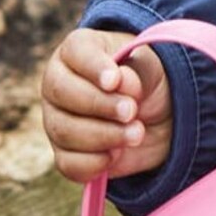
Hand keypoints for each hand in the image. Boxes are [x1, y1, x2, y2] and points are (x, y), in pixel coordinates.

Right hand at [41, 27, 172, 184]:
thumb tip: (118, 83)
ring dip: (105, 136)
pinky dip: (96, 163)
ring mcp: (57, 120)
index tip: (115, 81)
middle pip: (61, 93)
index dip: (94, 67)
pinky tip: (117, 153)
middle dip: (101, 105)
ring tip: (137, 133)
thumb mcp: (151, 68)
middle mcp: (58, 83)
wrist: (159, 119)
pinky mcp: (65, 153)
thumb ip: (135, 71)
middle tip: (132, 111)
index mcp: (77, 51)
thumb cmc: (148, 82)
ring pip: (64, 131)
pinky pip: (69, 164)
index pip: (75, 52)